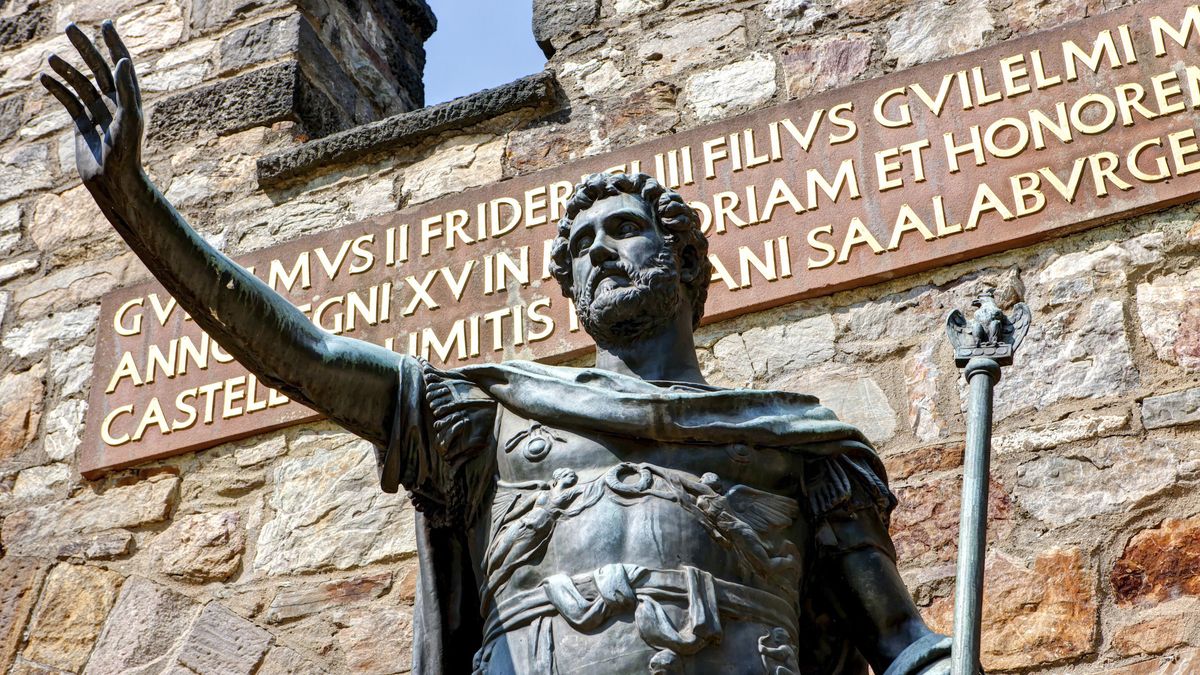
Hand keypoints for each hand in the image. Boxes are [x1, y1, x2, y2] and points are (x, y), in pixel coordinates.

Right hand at [39, 21, 142, 191]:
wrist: (113, 182)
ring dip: (66, 68)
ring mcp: (97, 113)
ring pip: (80, 83)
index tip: (105, 23)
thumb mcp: (129, 120)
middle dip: (84, 47)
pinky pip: (68, 101)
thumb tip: (121, 60)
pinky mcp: (82, 124)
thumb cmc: (126, 154)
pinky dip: (57, 89)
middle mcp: (115, 103)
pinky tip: (44, 78)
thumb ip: (127, 91)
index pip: (122, 64)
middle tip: (69, 27)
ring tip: (50, 57)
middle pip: (98, 68)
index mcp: (129, 100)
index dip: (114, 43)